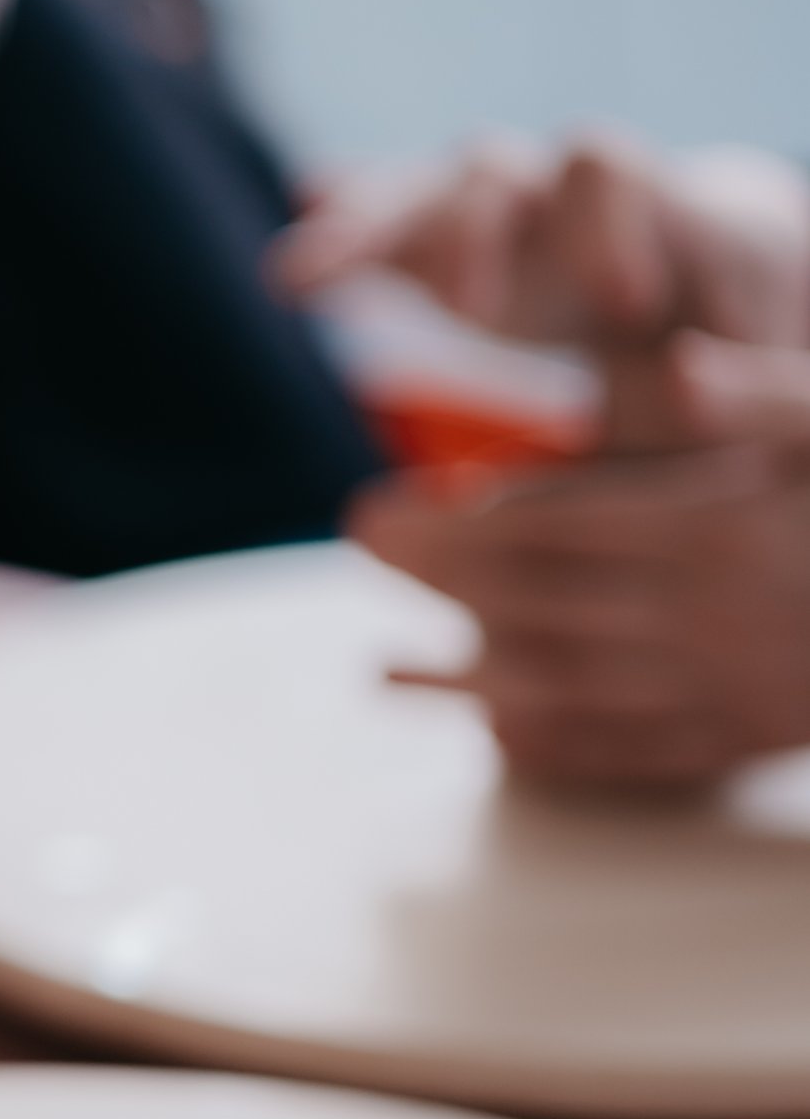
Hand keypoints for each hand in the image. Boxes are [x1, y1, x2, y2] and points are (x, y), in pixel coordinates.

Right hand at [279, 132, 809, 355]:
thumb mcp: (767, 378)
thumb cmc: (763, 357)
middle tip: (471, 311)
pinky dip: (340, 249)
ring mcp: (500, 229)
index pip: (607, 172)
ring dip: (364, 234)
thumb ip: (736, 384)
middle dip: (469, 231)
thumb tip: (668, 379)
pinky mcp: (447, 264)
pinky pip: (382, 239)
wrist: (725, 323)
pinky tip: (293, 283)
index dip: (604, 230)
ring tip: (294, 280)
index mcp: (654, 207)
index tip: (627, 313)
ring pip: (419, 201)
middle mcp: (566, 200)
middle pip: (494, 169)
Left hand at [359, 345, 809, 783]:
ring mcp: (727, 692)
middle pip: (541, 603)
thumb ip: (758, 398)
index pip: (557, 527)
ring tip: (381, 673)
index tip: (382, 507)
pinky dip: (557, 746)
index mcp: (720, 533)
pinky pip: (633, 752)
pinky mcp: (750, 742)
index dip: (457, 521)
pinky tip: (495, 735)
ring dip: (466, 681)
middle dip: (439, 579)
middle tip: (360, 549)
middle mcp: (709, 619)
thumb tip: (672, 367)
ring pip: (572, 689)